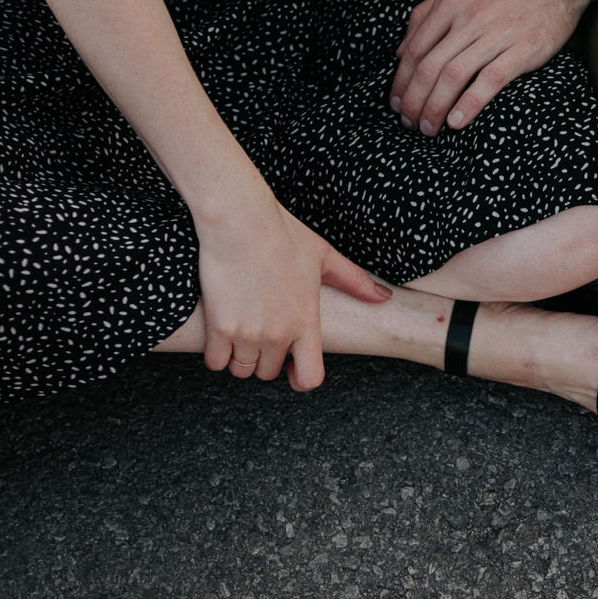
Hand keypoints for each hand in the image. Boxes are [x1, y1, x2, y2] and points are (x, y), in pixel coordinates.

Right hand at [196, 186, 389, 391]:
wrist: (239, 219)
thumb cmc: (282, 233)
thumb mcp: (325, 256)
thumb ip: (355, 282)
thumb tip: (383, 297)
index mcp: (306, 321)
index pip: (310, 378)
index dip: (299, 379)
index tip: (290, 366)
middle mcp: (279, 333)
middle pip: (268, 373)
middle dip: (264, 359)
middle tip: (260, 332)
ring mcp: (248, 332)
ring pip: (241, 369)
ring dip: (239, 357)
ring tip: (240, 330)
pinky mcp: (219, 326)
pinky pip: (214, 361)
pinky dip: (215, 352)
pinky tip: (221, 331)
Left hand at [391, 0, 583, 133]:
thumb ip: (428, 12)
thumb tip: (400, 50)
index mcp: (452, 0)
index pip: (414, 48)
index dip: (400, 80)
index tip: (396, 101)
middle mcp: (470, 16)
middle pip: (429, 66)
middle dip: (413, 100)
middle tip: (407, 122)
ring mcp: (497, 33)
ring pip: (453, 76)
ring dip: (434, 107)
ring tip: (427, 128)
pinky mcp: (522, 50)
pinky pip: (489, 81)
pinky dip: (469, 105)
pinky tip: (456, 123)